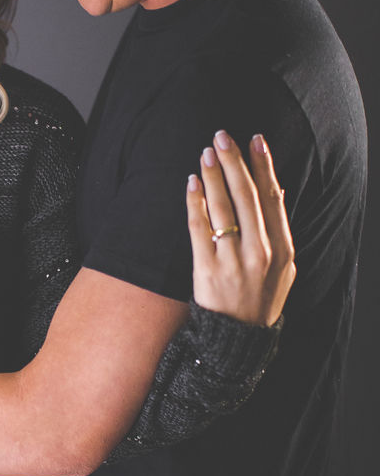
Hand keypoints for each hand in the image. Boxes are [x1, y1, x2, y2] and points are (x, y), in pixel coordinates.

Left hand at [187, 131, 294, 325]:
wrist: (237, 339)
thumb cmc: (259, 298)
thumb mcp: (283, 268)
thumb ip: (279, 231)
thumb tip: (275, 191)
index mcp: (283, 250)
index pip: (272, 198)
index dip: (264, 166)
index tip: (256, 140)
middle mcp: (260, 253)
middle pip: (246, 197)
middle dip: (233, 162)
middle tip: (222, 136)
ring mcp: (232, 262)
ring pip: (222, 209)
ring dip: (212, 177)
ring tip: (205, 153)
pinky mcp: (205, 271)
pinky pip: (198, 230)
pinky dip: (194, 204)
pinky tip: (190, 184)